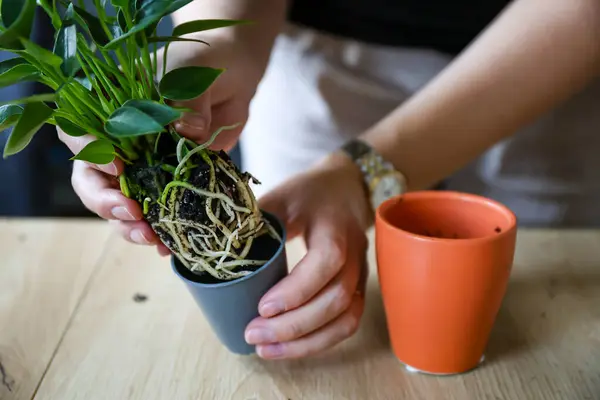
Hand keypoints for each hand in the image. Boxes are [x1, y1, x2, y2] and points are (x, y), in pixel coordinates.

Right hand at [59, 36, 263, 253]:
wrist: (233, 75)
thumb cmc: (202, 64)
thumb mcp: (191, 72)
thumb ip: (186, 101)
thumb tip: (189, 132)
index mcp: (110, 111)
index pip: (80, 133)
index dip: (90, 154)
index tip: (117, 167)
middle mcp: (120, 142)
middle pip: (92, 180)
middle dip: (107, 203)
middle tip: (133, 213)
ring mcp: (144, 166)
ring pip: (120, 204)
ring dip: (130, 226)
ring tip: (152, 238)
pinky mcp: (170, 183)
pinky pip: (156, 213)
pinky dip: (159, 232)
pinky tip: (168, 246)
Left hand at [244, 152, 372, 358]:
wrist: (345, 188)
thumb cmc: (308, 193)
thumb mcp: (279, 196)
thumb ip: (250, 221)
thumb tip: (203, 248)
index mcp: (335, 226)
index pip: (326, 261)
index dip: (297, 289)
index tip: (262, 306)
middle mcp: (354, 253)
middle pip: (335, 298)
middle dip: (293, 325)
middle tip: (253, 334)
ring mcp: (360, 274)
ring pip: (345, 319)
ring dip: (307, 342)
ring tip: (267, 350)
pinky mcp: (357, 289)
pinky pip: (346, 323)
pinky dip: (319, 341)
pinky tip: (288, 347)